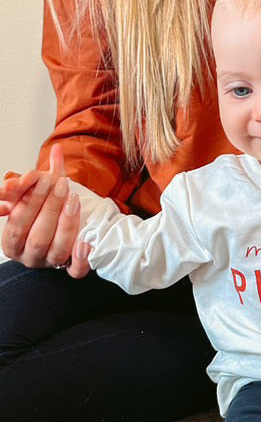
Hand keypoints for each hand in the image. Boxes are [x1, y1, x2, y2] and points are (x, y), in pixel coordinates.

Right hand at [0, 144, 83, 269]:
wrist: (69, 227)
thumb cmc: (47, 211)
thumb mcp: (41, 194)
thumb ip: (45, 175)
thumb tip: (56, 150)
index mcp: (12, 240)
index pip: (17, 224)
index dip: (29, 202)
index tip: (44, 178)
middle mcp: (29, 255)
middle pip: (37, 237)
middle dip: (49, 208)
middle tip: (60, 184)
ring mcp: (50, 264)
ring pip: (56, 251)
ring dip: (65, 224)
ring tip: (73, 200)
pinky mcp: (70, 270)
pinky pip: (75, 271)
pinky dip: (80, 258)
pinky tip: (86, 242)